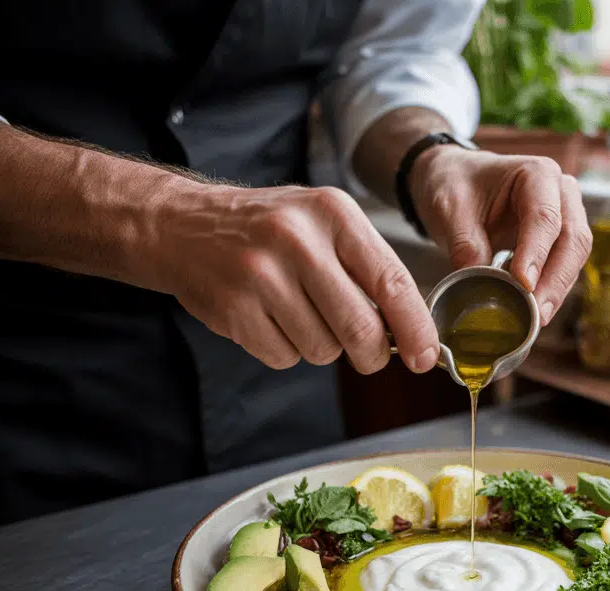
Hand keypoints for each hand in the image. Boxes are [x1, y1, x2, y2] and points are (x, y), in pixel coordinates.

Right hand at [151, 183, 437, 373]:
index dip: (414, 327)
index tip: (426, 356)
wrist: (183, 225)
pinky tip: (268, 319)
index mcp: (333, 214)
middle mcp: (298, 240)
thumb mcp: (323, 223)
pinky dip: (285, 350)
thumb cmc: (269, 229)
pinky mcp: (234, 308)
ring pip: (322, 349)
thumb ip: (366, 267)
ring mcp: (262, 275)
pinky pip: (284, 358)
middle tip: (367, 354)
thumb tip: (410, 330)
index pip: (390, 281)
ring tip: (297, 313)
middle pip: (359, 328)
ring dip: (320, 347)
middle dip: (370, 354)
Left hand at [409, 147, 591, 324]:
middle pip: (572, 239)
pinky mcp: (559, 242)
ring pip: (575, 257)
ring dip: (558, 289)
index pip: (544, 217)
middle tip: (537, 312)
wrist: (455, 181)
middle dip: (555, 279)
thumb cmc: (455, 184)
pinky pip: (564, 268)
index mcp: (537, 174)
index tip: (523, 284)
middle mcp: (561, 193)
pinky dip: (552, 290)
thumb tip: (479, 282)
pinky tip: (535, 311)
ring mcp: (566, 217)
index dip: (536, 253)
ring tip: (537, 319)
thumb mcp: (449, 208)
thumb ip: (465, 243)